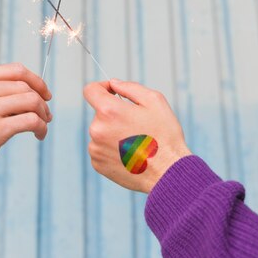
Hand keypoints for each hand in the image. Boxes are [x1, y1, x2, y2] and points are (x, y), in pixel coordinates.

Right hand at [0, 63, 51, 190]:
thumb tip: (28, 94)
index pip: (15, 70)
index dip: (36, 80)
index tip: (45, 93)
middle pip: (26, 87)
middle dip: (41, 101)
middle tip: (45, 115)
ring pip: (32, 101)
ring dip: (43, 114)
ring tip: (42, 125)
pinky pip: (31, 121)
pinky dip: (41, 127)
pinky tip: (39, 135)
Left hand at [83, 79, 190, 193]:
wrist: (167, 173)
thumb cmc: (165, 136)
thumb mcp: (154, 101)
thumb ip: (130, 87)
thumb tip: (113, 84)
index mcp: (109, 111)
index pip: (90, 90)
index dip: (102, 87)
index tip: (112, 92)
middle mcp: (97, 129)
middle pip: (100, 113)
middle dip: (115, 115)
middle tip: (137, 126)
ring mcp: (95, 148)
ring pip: (100, 132)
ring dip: (113, 133)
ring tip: (135, 143)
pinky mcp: (97, 164)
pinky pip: (101, 149)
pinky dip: (112, 149)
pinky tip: (130, 155)